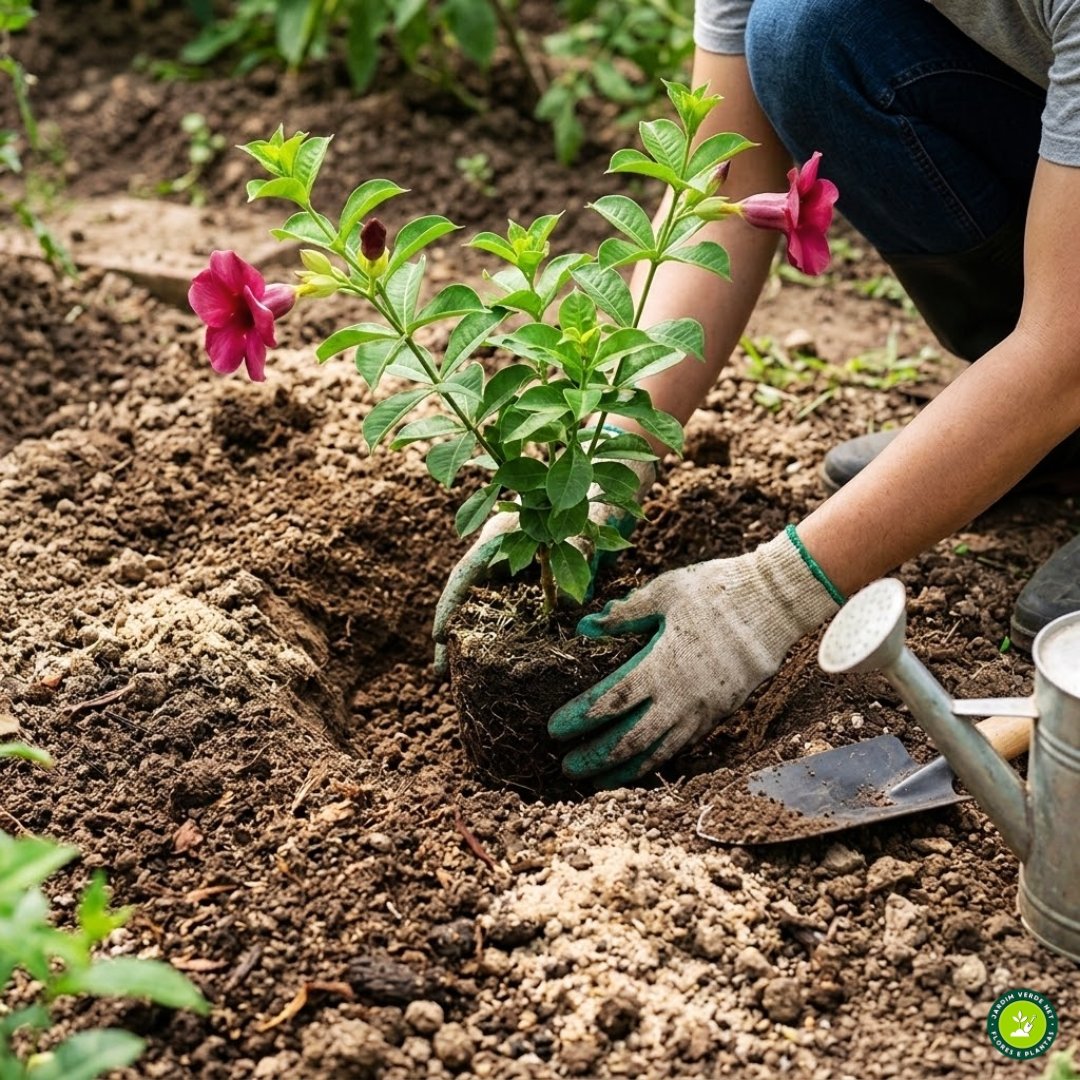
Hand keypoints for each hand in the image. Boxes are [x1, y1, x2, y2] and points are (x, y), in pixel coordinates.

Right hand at [432, 457, 655, 675]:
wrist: (610, 476)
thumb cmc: (596, 499)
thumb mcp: (587, 532)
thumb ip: (576, 563)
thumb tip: (565, 606)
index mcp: (501, 531)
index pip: (464, 575)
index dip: (449, 608)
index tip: (438, 639)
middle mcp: (498, 544)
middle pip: (464, 591)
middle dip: (449, 631)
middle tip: (440, 673)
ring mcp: (509, 554)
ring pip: (481, 597)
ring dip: (469, 631)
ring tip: (458, 672)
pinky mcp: (525, 564)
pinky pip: (503, 598)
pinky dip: (494, 624)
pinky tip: (496, 653)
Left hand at [548, 529, 841, 786]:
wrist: (776, 604)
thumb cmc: (717, 591)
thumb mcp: (666, 592)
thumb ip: (625, 614)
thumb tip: (587, 626)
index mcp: (663, 665)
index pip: (610, 701)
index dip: (580, 719)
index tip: (554, 729)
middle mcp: (682, 696)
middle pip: (631, 739)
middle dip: (596, 757)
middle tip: (567, 767)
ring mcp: (704, 710)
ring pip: (659, 751)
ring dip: (625, 770)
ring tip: (598, 782)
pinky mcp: (721, 713)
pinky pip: (683, 746)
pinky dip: (657, 760)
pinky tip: (641, 764)